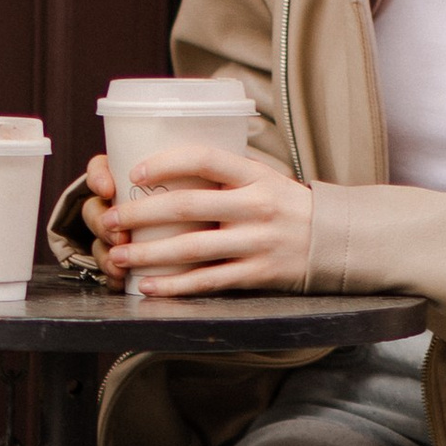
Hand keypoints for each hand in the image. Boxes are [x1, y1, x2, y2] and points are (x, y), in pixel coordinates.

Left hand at [92, 140, 313, 298]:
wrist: (335, 241)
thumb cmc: (288, 206)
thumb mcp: (266, 178)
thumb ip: (227, 173)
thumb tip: (171, 163)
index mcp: (255, 175)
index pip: (205, 159)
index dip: (166, 161)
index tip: (134, 171)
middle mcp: (255, 206)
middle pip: (186, 207)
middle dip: (140, 214)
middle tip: (110, 219)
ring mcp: (256, 242)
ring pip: (191, 249)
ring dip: (148, 253)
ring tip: (118, 255)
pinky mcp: (258, 275)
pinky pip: (208, 281)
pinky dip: (175, 286)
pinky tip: (149, 286)